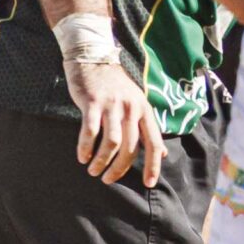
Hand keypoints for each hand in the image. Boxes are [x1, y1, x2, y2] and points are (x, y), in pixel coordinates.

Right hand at [70, 58, 163, 187]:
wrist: (93, 59)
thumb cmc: (115, 87)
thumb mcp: (138, 104)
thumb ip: (147, 128)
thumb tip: (161, 153)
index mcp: (145, 111)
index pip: (154, 143)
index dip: (153, 165)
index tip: (148, 184)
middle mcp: (132, 109)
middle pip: (131, 147)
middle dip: (120, 168)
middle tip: (108, 180)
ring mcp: (113, 105)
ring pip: (112, 142)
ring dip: (102, 161)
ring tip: (93, 171)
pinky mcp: (93, 102)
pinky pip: (90, 131)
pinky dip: (86, 147)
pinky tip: (82, 157)